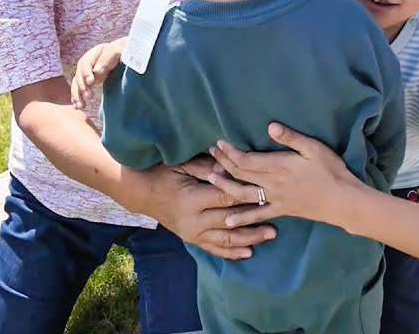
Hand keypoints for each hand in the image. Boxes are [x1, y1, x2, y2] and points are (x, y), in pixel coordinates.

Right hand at [70, 38, 125, 109]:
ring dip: (77, 95)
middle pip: (79, 75)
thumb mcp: (117, 50)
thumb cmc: (123, 50)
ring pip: (77, 84)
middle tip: (89, 96)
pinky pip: (79, 89)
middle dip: (82, 86)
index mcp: (93, 54)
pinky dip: (77, 98)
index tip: (91, 82)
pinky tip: (77, 106)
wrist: (126, 54)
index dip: (86, 73)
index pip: (85, 63)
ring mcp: (86, 73)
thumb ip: (107, 58)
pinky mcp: (88, 82)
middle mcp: (86, 63)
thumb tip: (96, 71)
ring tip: (81, 106)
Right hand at [125, 158, 276, 259]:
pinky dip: (232, 253)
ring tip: (270, 234)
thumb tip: (229, 168)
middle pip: (230, 221)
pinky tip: (248, 252)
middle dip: (254, 219)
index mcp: (192, 198)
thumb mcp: (182, 165)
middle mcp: (193, 220)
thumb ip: (206, 168)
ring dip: (249, 238)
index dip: (246, 195)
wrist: (142, 193)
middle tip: (276, 217)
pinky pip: (214, 249)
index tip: (266, 192)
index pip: (225, 198)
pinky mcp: (192, 239)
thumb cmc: (163, 173)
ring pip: (226, 239)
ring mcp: (193, 233)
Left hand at [204, 122, 365, 228]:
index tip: (219, 143)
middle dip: (224, 162)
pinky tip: (228, 221)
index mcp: (278, 165)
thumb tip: (269, 126)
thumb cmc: (331, 171)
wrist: (342, 201)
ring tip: (210, 178)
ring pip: (243, 193)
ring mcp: (275, 198)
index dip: (230, 151)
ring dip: (225, 185)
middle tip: (210, 152)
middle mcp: (272, 183)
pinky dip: (242, 217)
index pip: (246, 158)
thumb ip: (290, 137)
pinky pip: (258, 214)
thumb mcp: (314, 148)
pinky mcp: (282, 210)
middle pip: (241, 173)